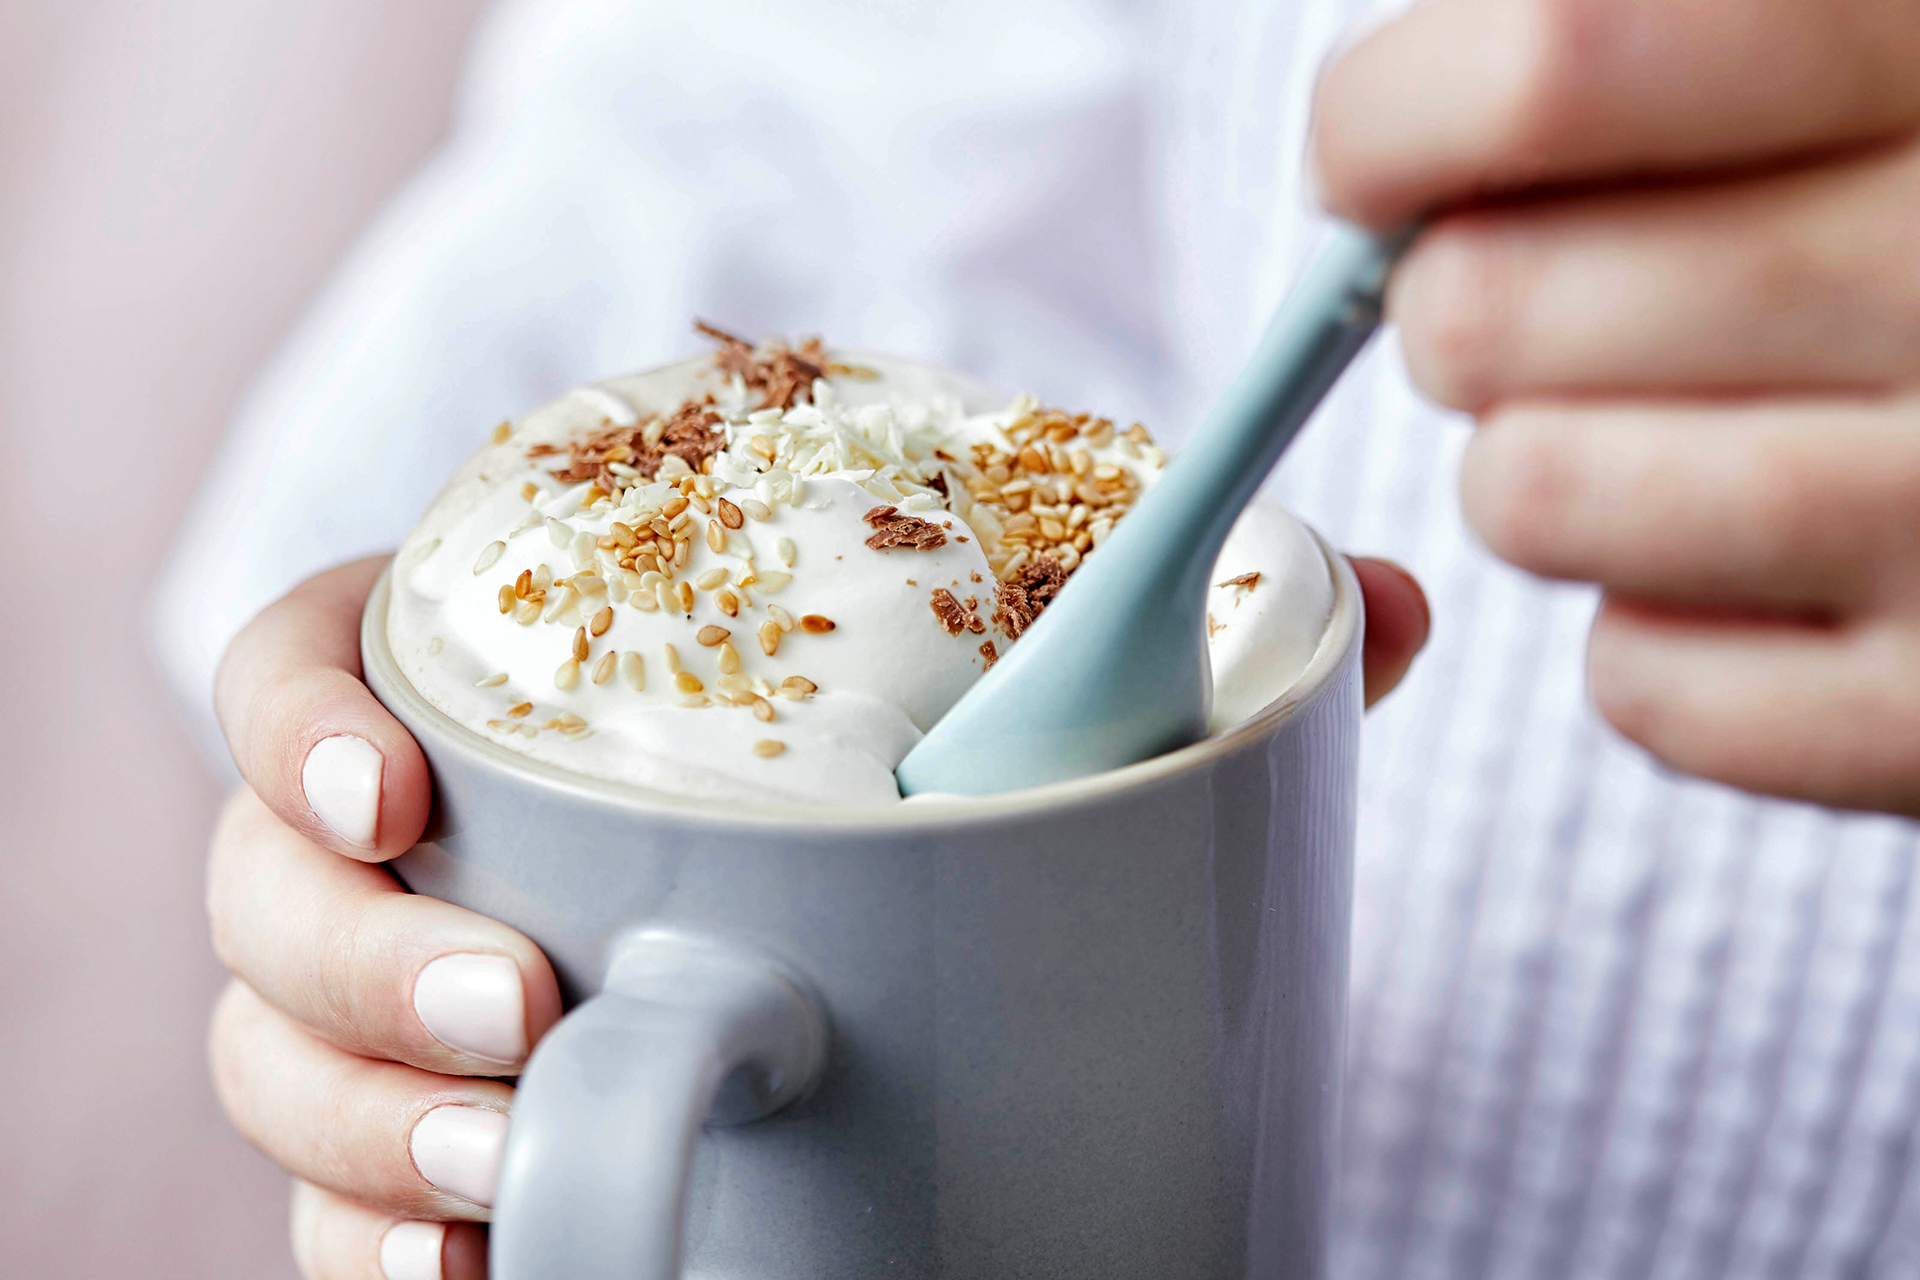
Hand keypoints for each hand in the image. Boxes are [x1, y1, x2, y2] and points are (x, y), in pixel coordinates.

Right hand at [205, 554, 1424, 1277]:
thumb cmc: (900, 770)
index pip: (308, 661)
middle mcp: (425, 843)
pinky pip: (325, 1202)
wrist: (875, 933)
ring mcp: (407, 1002)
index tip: (399, 790)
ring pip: (275, 1063)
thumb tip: (1383, 613)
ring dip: (361, 1129)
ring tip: (512, 1166)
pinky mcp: (421, 1141)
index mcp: (513, 677)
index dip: (301, 719)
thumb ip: (1185, 651)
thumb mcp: (1018, 700)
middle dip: (358, 975)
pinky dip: (368, 1246)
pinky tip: (463, 1272)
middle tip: (539, 1018)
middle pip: (272, 895)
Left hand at [1313, 0, 1919, 815]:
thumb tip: (1375, 149)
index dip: (1389, 122)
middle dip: (1469, 305)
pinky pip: (1644, 687)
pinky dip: (1656, 633)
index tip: (1374, 162)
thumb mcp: (1862, 50)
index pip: (1553, 67)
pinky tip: (1757, 569)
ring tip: (1671, 427)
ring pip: (1532, 499)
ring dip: (1547, 467)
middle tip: (1565, 303)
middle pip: (1488, 306)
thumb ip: (1641, 42)